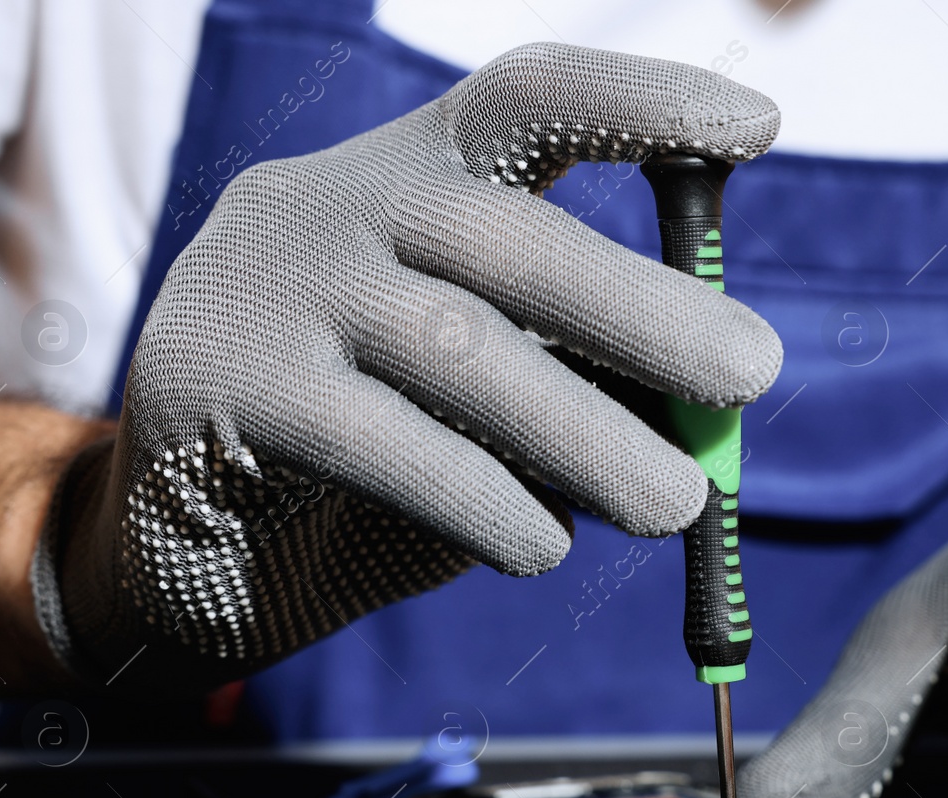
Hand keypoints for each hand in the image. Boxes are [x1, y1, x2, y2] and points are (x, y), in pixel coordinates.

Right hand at [30, 43, 781, 688]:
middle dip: (645, 309)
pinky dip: (486, 501)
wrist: (187, 540)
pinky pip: (384, 444)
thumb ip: (572, 374)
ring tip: (675, 506)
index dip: (643, 102)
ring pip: (458, 350)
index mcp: (409, 174)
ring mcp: (268, 287)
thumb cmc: (373, 450)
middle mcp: (333, 203)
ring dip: (588, 435)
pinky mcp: (222, 386)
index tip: (761, 124)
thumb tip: (712, 400)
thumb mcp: (482, 391)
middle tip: (752, 375)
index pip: (527, 100)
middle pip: (509, 240)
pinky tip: (542, 547)